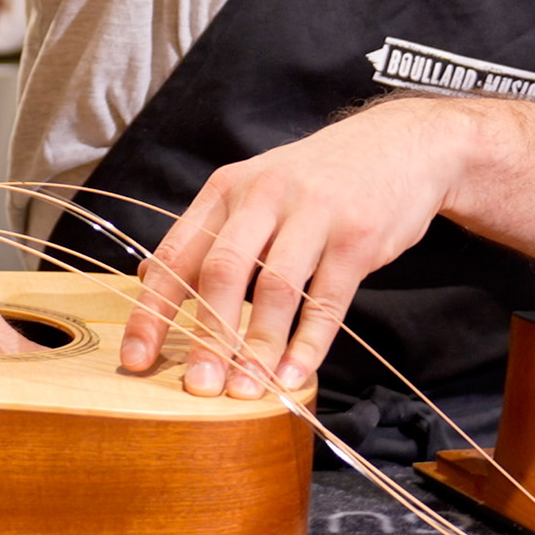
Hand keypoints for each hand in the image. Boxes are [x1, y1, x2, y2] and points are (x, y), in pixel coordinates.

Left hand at [118, 99, 463, 396]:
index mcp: (224, 192)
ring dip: (258, 347)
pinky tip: (294, 376)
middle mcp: (262, 197)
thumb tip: (146, 280)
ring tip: (244, 391)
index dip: (151, 311)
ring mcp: (313, 214)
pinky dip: (309, 343)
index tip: (135, 359)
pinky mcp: (358, 236)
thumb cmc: (312, 181)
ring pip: (276, 289)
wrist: (399, 143)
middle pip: (222, 272)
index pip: (175, 256)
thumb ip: (204, 236)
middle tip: (198, 386)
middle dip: (207, 335)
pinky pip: (328, 299)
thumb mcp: (250, 192)